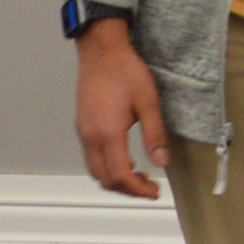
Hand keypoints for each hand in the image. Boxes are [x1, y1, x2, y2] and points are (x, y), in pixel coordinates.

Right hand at [74, 21, 167, 199]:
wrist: (101, 51)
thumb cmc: (126, 72)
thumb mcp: (148, 101)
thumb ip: (154, 134)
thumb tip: (161, 162)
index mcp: (107, 134)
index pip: (120, 176)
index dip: (137, 189)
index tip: (154, 192)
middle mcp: (90, 138)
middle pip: (105, 178)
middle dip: (127, 189)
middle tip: (149, 188)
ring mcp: (83, 132)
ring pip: (95, 170)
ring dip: (115, 179)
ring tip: (138, 177)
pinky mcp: (82, 125)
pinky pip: (91, 157)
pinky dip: (107, 167)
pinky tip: (124, 159)